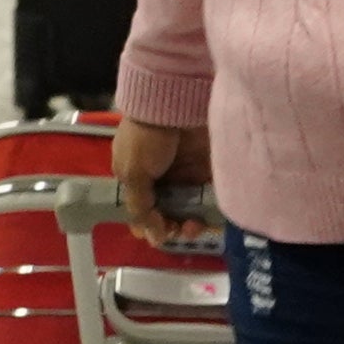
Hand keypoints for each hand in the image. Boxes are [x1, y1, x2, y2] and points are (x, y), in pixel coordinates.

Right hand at [103, 116, 217, 246]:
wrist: (173, 103)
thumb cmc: (146, 139)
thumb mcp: (133, 173)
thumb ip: (141, 208)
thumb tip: (152, 240)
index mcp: (137, 179)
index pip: (142, 211)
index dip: (151, 226)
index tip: (161, 234)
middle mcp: (162, 179)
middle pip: (168, 213)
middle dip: (174, 227)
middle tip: (181, 229)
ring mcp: (185, 174)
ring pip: (189, 208)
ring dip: (192, 223)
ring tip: (195, 225)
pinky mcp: (207, 170)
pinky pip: (209, 197)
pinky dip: (210, 210)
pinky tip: (209, 219)